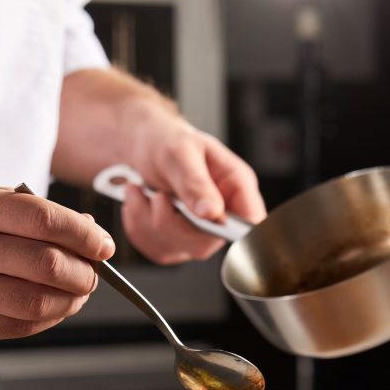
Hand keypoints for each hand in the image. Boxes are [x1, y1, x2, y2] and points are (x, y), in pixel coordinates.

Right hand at [0, 184, 114, 343]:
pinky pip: (21, 326)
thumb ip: (35, 214)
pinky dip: (49, 317)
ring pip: (38, 301)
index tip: (104, 246)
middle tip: (93, 273)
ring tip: (78, 292)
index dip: (84, 235)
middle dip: (84, 272)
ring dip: (72, 300)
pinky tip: (55, 306)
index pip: (44, 220)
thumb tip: (91, 235)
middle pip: (46, 264)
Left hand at [119, 105, 266, 264]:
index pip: (252, 223)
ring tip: (141, 192)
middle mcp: (221, 215)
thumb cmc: (166, 141)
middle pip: (205, 244)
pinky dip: (138, 226)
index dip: (233, 232)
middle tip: (157, 196)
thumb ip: (196, 183)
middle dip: (170, 223)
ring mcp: (197, 233)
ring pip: (176, 248)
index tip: (201, 219)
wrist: (140, 146)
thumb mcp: (180, 153)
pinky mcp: (174, 243)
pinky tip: (139, 203)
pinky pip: (155, 249)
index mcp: (236, 187)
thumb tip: (213, 214)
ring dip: (147, 221)